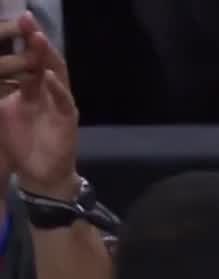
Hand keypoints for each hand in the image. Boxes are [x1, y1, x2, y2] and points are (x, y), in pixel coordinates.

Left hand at [0, 11, 76, 197]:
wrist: (38, 174)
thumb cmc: (21, 144)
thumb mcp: (3, 112)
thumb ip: (0, 92)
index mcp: (31, 88)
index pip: (28, 59)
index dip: (22, 40)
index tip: (14, 19)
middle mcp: (47, 92)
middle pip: (43, 61)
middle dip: (35, 40)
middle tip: (27, 18)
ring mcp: (59, 104)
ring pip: (57, 75)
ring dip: (48, 57)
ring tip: (39, 39)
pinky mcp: (68, 119)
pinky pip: (64, 100)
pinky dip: (57, 87)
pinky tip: (49, 75)